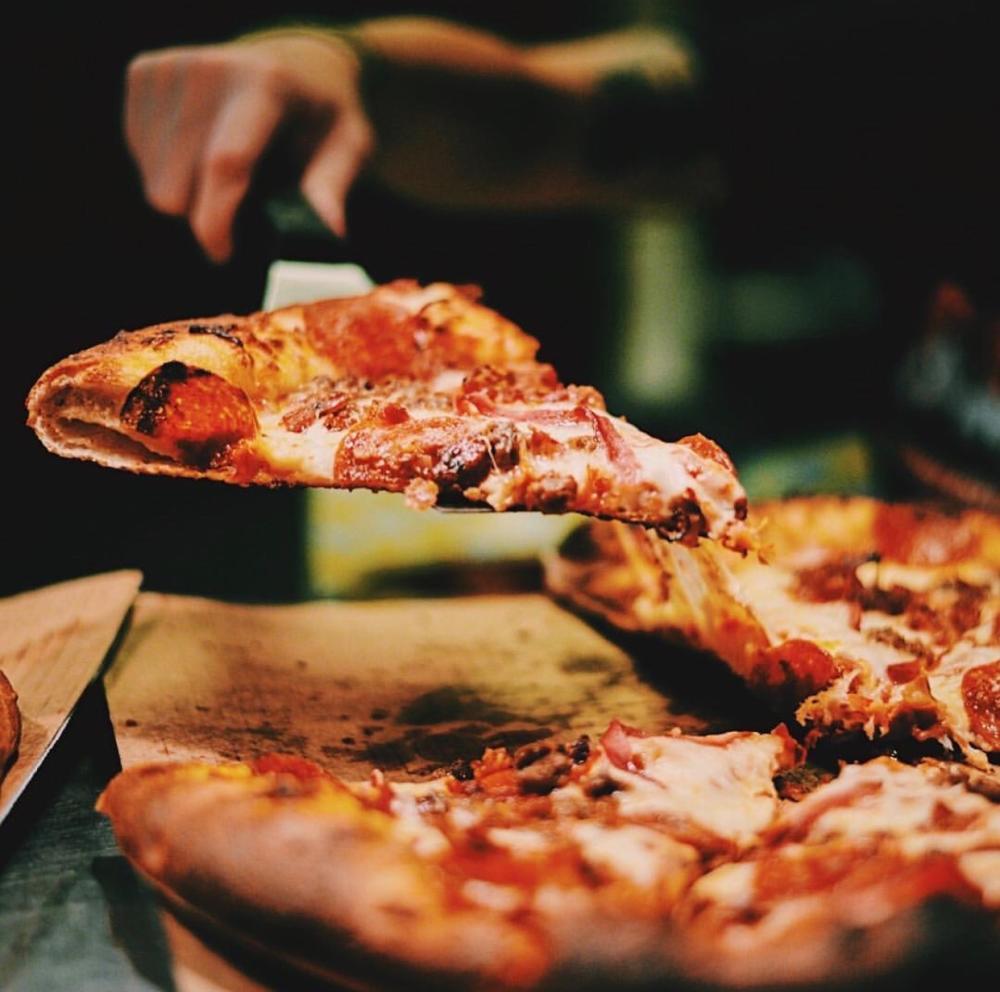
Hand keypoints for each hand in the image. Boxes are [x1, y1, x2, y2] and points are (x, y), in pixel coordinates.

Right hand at [124, 32, 372, 261]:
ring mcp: (169, 68)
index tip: (224, 254)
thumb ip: (332, 189)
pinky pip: (142, 160)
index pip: (224, 164)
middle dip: (207, 216)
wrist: (296, 62)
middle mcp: (209, 69)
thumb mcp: (349, 148)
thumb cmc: (322, 117)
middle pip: (177, 187)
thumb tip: (329, 233)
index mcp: (265, 85)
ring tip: (231, 176)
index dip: (216, 222)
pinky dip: (171, 171)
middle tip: (245, 208)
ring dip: (191, 197)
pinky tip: (203, 153)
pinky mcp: (143, 74)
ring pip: (156, 183)